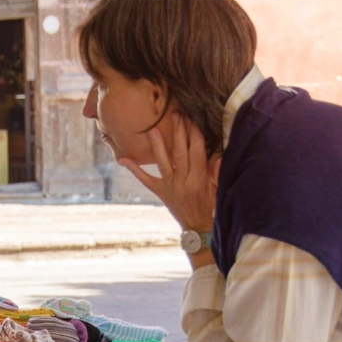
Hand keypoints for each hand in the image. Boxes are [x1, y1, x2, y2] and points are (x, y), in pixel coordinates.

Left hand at [118, 113, 218, 232]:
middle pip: (180, 152)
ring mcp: (170, 186)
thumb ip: (217, 171)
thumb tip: (218, 154)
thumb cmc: (212, 206)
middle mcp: (183, 180)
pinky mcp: (160, 192)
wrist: (199, 228)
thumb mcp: (219, 188)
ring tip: (151, 129)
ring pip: (163, 162)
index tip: (193, 116)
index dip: (195, 133)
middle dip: (178, 131)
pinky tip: (123, 159)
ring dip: (157, 145)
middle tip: (175, 113)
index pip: (197, 150)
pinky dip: (135, 169)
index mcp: (199, 178)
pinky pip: (146, 180)